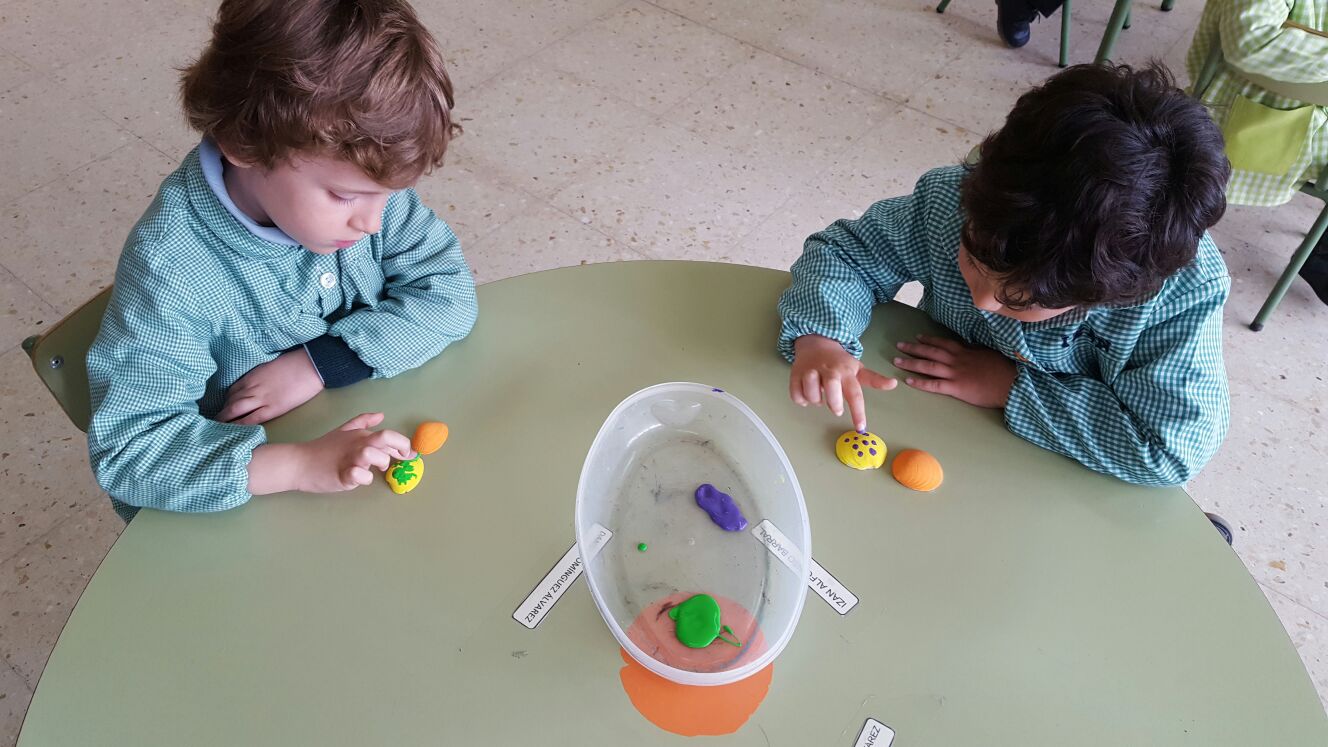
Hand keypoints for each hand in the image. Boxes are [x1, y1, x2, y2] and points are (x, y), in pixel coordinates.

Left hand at [219, 349, 324, 423]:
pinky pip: (251, 419)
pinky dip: (241, 425)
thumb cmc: (294, 363)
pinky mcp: (272, 408)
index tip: (224, 409)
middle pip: (230, 402)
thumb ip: (260, 376)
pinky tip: (234, 431)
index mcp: (252, 377)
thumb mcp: (271, 366)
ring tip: (219, 430)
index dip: (226, 402)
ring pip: (236, 410)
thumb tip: (256, 383)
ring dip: (226, 420)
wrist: (310, 364)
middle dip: (222, 413)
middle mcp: (252, 387)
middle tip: (215, 423)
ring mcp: (261, 398)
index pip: (232, 391)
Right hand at [248, 413, 414, 494]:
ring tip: (373, 469)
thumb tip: (381, 415)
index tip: (409, 454)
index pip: (389, 435)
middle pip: (385, 439)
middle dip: (400, 449)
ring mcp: (350, 459)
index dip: (404, 444)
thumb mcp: (344, 431)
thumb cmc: (324, 448)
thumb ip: (362, 422)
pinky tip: (358, 478)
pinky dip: (362, 478)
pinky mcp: (342, 475)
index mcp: (361, 435)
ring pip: (374, 456)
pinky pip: (358, 475)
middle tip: (401, 460)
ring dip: (379, 463)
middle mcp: (358, 444)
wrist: (299, 462)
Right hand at [789, 334, 897, 430]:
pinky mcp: (796, 374)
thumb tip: (894, 383)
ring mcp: (811, 371)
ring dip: (816, 401)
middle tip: (836, 408)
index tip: (861, 427)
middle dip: (834, 404)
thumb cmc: (839, 361)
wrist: (816, 342)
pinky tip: (807, 395)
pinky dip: (801, 399)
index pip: (855, 394)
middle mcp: (829, 371)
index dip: (858, 412)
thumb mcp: (857, 369)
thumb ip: (874, 379)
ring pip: (811, 394)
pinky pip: (796, 394)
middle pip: (831, 392)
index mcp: (846, 372)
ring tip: (820, 397)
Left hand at [893, 334, 1016, 407]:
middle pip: (931, 352)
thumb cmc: (1003, 370)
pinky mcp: (957, 388)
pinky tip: (909, 381)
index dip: (929, 339)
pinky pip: (934, 385)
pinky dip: (920, 383)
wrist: (1012, 383)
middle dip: (914, 348)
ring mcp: (956, 373)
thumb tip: (968, 348)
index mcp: (965, 351)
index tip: (918, 336)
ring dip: (911, 362)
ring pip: (928, 366)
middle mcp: (957, 360)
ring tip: (897, 360)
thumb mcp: (988, 354)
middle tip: (899, 345)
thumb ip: (975, 351)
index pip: (943, 343)